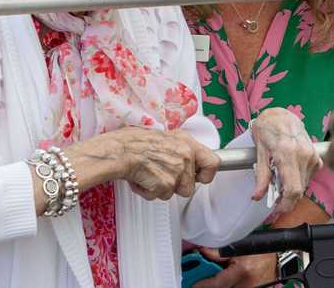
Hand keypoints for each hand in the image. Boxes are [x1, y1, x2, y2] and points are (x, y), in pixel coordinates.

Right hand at [71, 127, 219, 199]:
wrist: (120, 150)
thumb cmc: (135, 142)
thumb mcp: (164, 137)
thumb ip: (180, 149)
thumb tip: (189, 161)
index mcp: (186, 142)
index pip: (214, 162)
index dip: (206, 174)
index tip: (199, 177)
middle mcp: (185, 156)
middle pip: (190, 186)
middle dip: (175, 185)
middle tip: (160, 174)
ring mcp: (177, 171)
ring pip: (174, 193)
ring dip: (161, 188)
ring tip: (148, 175)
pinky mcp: (166, 185)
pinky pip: (159, 196)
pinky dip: (148, 191)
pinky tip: (141, 179)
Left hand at [192, 248, 276, 287]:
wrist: (278, 254)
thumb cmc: (258, 249)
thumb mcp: (238, 247)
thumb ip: (219, 252)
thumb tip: (203, 252)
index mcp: (242, 271)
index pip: (216, 283)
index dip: (202, 285)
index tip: (193, 285)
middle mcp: (247, 284)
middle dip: (210, 286)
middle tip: (200, 284)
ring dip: (221, 286)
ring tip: (213, 282)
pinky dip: (229, 286)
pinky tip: (226, 282)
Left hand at [250, 108, 321, 215]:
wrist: (281, 115)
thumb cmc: (268, 129)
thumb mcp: (259, 151)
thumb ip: (261, 176)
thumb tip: (257, 196)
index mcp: (287, 153)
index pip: (293, 189)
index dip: (285, 204)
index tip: (277, 209)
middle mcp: (303, 155)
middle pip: (299, 190)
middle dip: (287, 199)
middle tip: (274, 198)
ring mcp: (312, 156)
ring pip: (304, 185)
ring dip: (292, 189)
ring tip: (279, 180)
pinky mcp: (316, 157)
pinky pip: (308, 177)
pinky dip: (298, 180)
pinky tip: (289, 173)